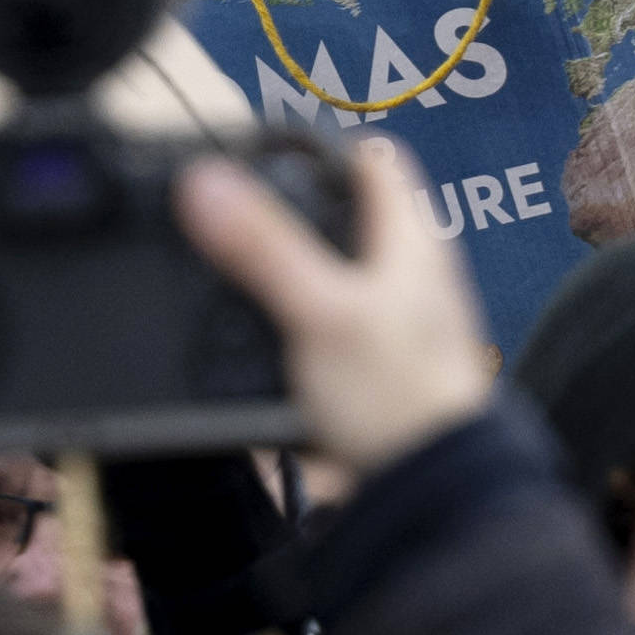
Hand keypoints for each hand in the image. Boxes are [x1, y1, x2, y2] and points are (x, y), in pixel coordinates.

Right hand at [178, 143, 493, 489]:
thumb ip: (264, 246)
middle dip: (291, 209)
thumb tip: (205, 182)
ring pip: (332, 271)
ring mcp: (391, 322)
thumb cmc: (400, 398)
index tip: (259, 152)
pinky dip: (288, 322)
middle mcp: (407, 274)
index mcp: (412, 241)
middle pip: (346, 215)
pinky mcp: (370, 368)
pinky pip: (323, 327)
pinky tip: (252, 336)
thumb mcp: (320, 310)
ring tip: (226, 268)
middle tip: (228, 209)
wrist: (428, 488)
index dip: (318, 145)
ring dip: (286, 268)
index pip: (374, 159)